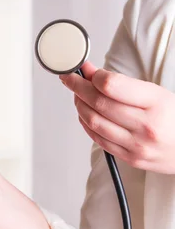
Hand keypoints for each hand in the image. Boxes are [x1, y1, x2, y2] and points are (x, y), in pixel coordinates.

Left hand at [60, 62, 174, 172]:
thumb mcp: (157, 93)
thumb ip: (123, 83)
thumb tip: (90, 72)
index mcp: (156, 102)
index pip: (111, 85)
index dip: (93, 76)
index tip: (86, 70)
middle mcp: (146, 125)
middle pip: (98, 103)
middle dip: (78, 87)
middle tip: (70, 78)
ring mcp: (137, 145)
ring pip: (93, 121)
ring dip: (79, 105)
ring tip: (78, 95)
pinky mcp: (130, 158)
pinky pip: (98, 139)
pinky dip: (86, 123)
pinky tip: (85, 113)